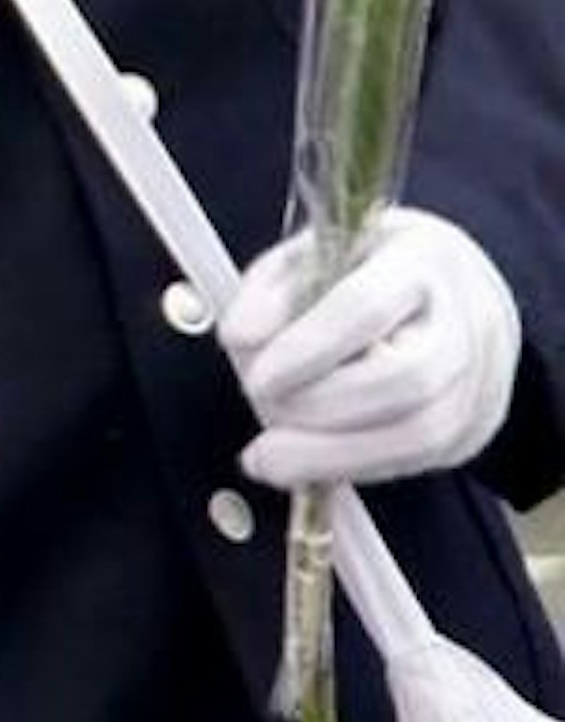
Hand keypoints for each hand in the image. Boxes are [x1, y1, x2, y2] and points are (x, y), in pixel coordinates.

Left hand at [221, 208, 520, 490]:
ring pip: (419, 435)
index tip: (254, 372)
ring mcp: (480, 380)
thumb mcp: (317, 253)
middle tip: (259, 402)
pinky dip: (351, 468)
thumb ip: (273, 290)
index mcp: (423, 257)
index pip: (367, 305)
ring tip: (269, 456)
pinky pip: (414, 463)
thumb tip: (242, 337)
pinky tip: (306, 463)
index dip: (307, 346)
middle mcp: (467, 319)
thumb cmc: (377, 270)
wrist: (459, 292)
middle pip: (407, 378)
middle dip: (318, 405)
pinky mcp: (473, 429)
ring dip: (330, 455)